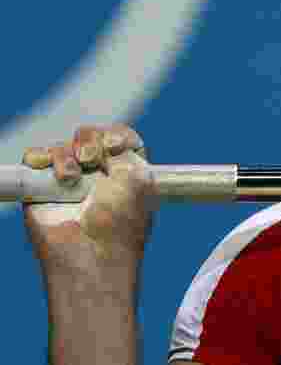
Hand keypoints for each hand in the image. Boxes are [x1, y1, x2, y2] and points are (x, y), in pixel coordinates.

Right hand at [21, 124, 156, 272]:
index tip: (116, 145)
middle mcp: (100, 174)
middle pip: (91, 136)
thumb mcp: (138, 178)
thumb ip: (123, 150)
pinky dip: (39, 157)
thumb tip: (102, 142)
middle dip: (92, 141)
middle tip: (92, 160)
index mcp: (129, 171)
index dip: (117, 135)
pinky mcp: (41, 189)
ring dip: (67, 155)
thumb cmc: (120, 221)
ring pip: (64, 146)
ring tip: (70, 177)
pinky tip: (46, 167)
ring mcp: (70, 181)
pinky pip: (35, 159)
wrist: (89, 254)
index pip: (121, 138)